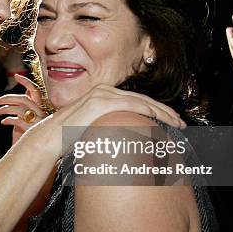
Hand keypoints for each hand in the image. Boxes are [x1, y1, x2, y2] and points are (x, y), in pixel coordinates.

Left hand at [0, 74, 45, 143]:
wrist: (33, 155)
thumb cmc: (28, 137)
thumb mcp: (25, 120)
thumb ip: (22, 108)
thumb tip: (13, 97)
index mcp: (42, 109)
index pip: (36, 91)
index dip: (27, 82)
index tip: (17, 76)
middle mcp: (42, 114)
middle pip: (24, 99)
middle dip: (8, 98)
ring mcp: (38, 122)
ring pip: (19, 109)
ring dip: (5, 109)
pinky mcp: (32, 131)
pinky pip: (18, 121)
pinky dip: (9, 119)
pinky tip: (4, 122)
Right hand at [19, 83, 185, 158]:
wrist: (51, 138)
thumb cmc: (69, 139)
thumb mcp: (93, 130)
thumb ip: (108, 128)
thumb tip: (123, 141)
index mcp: (103, 95)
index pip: (136, 101)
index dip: (156, 111)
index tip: (170, 122)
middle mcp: (104, 90)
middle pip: (143, 99)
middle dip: (165, 111)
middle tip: (182, 123)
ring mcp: (103, 94)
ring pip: (142, 101)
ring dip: (163, 112)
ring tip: (178, 123)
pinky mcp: (102, 101)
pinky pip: (133, 104)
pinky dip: (150, 111)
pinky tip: (163, 118)